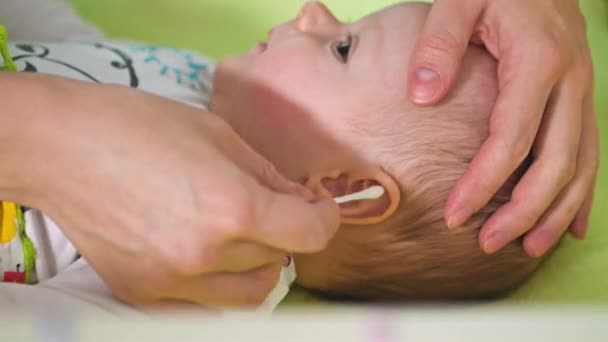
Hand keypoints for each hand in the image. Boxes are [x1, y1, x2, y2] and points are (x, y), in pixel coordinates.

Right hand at [6, 73, 338, 307]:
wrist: (61, 148)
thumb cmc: (138, 125)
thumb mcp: (217, 134)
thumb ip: (267, 175)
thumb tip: (300, 202)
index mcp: (231, 207)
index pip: (309, 235)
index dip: (325, 219)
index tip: (320, 208)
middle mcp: (207, 254)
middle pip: (279, 259)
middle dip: (284, 232)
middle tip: (268, 207)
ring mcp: (174, 282)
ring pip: (250, 292)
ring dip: (258, 263)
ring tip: (239, 232)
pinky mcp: (146, 295)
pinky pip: (208, 302)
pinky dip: (222, 282)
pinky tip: (207, 251)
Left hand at [407, 0, 597, 256]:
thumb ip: (439, 44)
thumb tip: (421, 96)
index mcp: (538, 61)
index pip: (512, 138)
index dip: (484, 181)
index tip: (456, 214)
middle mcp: (570, 82)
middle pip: (555, 162)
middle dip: (524, 210)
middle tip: (490, 243)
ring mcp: (581, 92)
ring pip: (580, 164)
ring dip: (556, 210)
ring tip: (529, 247)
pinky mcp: (580, 98)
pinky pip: (589, 152)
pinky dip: (581, 191)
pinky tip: (570, 223)